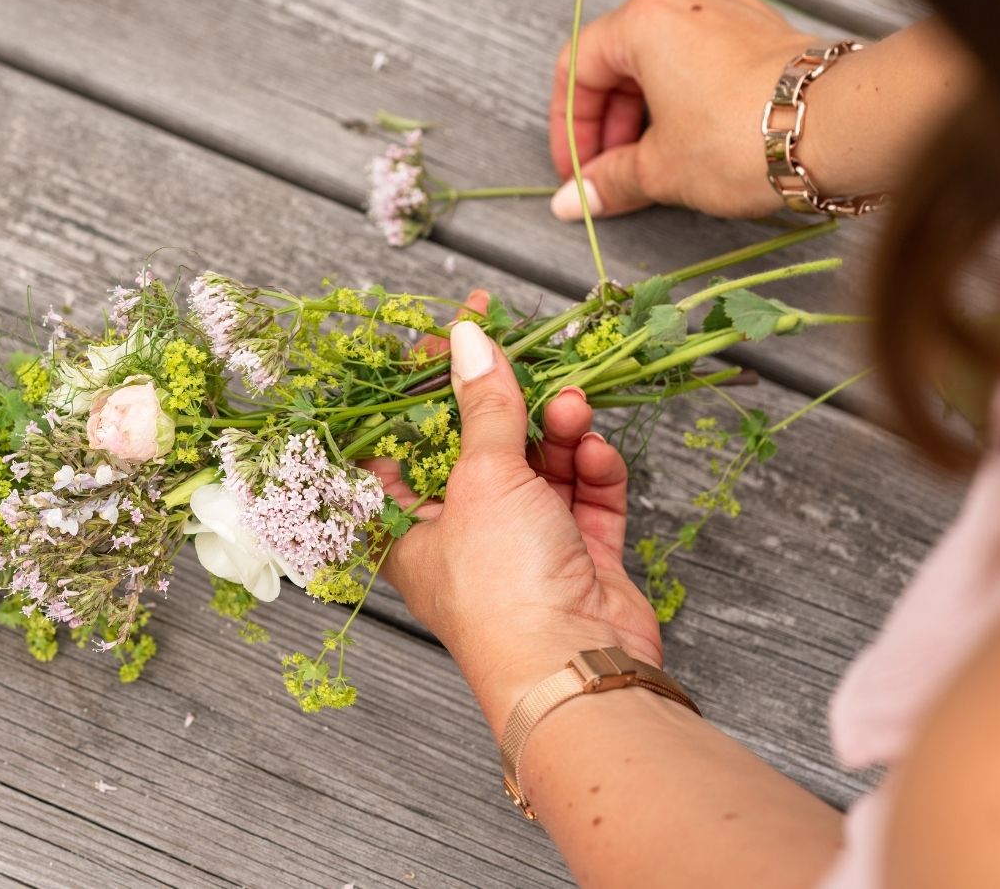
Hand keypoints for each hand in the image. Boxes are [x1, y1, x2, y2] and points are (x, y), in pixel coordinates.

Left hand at [373, 293, 661, 734]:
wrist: (575, 667)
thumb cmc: (501, 585)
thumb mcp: (481, 477)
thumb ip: (483, 403)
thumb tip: (467, 337)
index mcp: (408, 526)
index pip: (406, 440)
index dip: (425, 385)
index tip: (452, 331)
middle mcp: (462, 536)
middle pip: (480, 447)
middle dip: (509, 402)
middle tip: (525, 348)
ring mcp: (524, 547)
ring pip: (539, 465)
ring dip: (557, 431)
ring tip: (573, 407)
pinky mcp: (580, 557)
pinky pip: (584, 495)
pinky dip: (591, 469)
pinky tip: (594, 451)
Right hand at [549, 0, 813, 218]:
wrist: (842, 126)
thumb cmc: (744, 137)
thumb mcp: (662, 168)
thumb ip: (611, 180)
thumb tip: (575, 202)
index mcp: (644, 20)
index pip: (578, 68)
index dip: (570, 128)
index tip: (579, 172)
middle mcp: (686, 2)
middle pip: (620, 60)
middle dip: (609, 124)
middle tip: (612, 174)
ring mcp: (732, 12)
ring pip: (665, 60)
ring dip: (647, 114)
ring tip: (653, 165)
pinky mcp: (767, 32)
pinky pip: (706, 61)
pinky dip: (687, 99)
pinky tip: (695, 142)